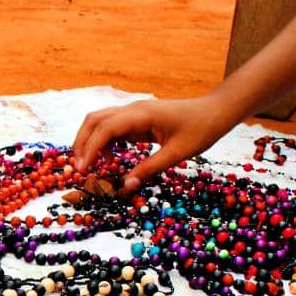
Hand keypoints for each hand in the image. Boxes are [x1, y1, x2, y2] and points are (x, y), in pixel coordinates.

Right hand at [71, 96, 236, 194]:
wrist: (216, 111)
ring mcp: (134, 112)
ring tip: (92, 165)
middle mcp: (133, 109)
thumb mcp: (177, 153)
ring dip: (90, 141)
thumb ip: (149, 168)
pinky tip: (111, 158)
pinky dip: (104, 142)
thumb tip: (126, 186)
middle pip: (94, 120)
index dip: (90, 149)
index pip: (105, 128)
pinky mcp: (137, 119)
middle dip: (82, 143)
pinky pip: (112, 127)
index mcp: (142, 114)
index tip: (83, 169)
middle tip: (80, 168)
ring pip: (100, 122)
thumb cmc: (201, 130)